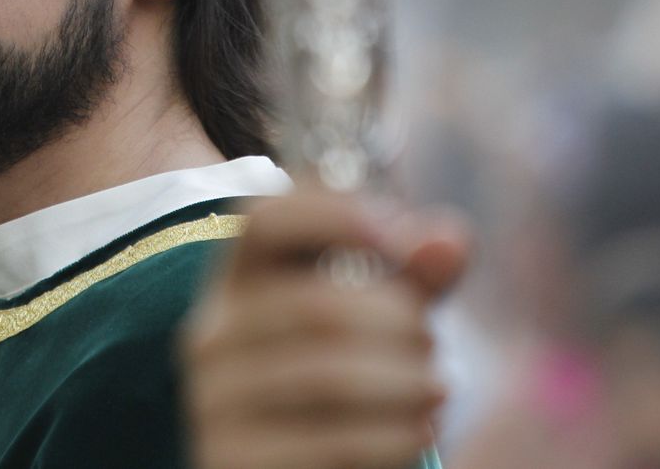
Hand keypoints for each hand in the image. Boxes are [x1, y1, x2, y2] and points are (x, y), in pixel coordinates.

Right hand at [182, 189, 469, 468]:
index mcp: (237, 282)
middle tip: (432, 344)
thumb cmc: (338, 383)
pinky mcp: (233, 462)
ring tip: (435, 389)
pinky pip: (333, 444)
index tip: (398, 237)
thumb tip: (449, 240)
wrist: (289, 467)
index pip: (266, 222)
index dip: (333, 215)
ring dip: (407, 382)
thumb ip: (410, 279)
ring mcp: (214, 402)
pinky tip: (417, 431)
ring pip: (329, 377)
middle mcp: (211, 335)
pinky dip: (395, 436)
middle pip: (316, 306)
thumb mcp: (372, 322)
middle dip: (400, 323)